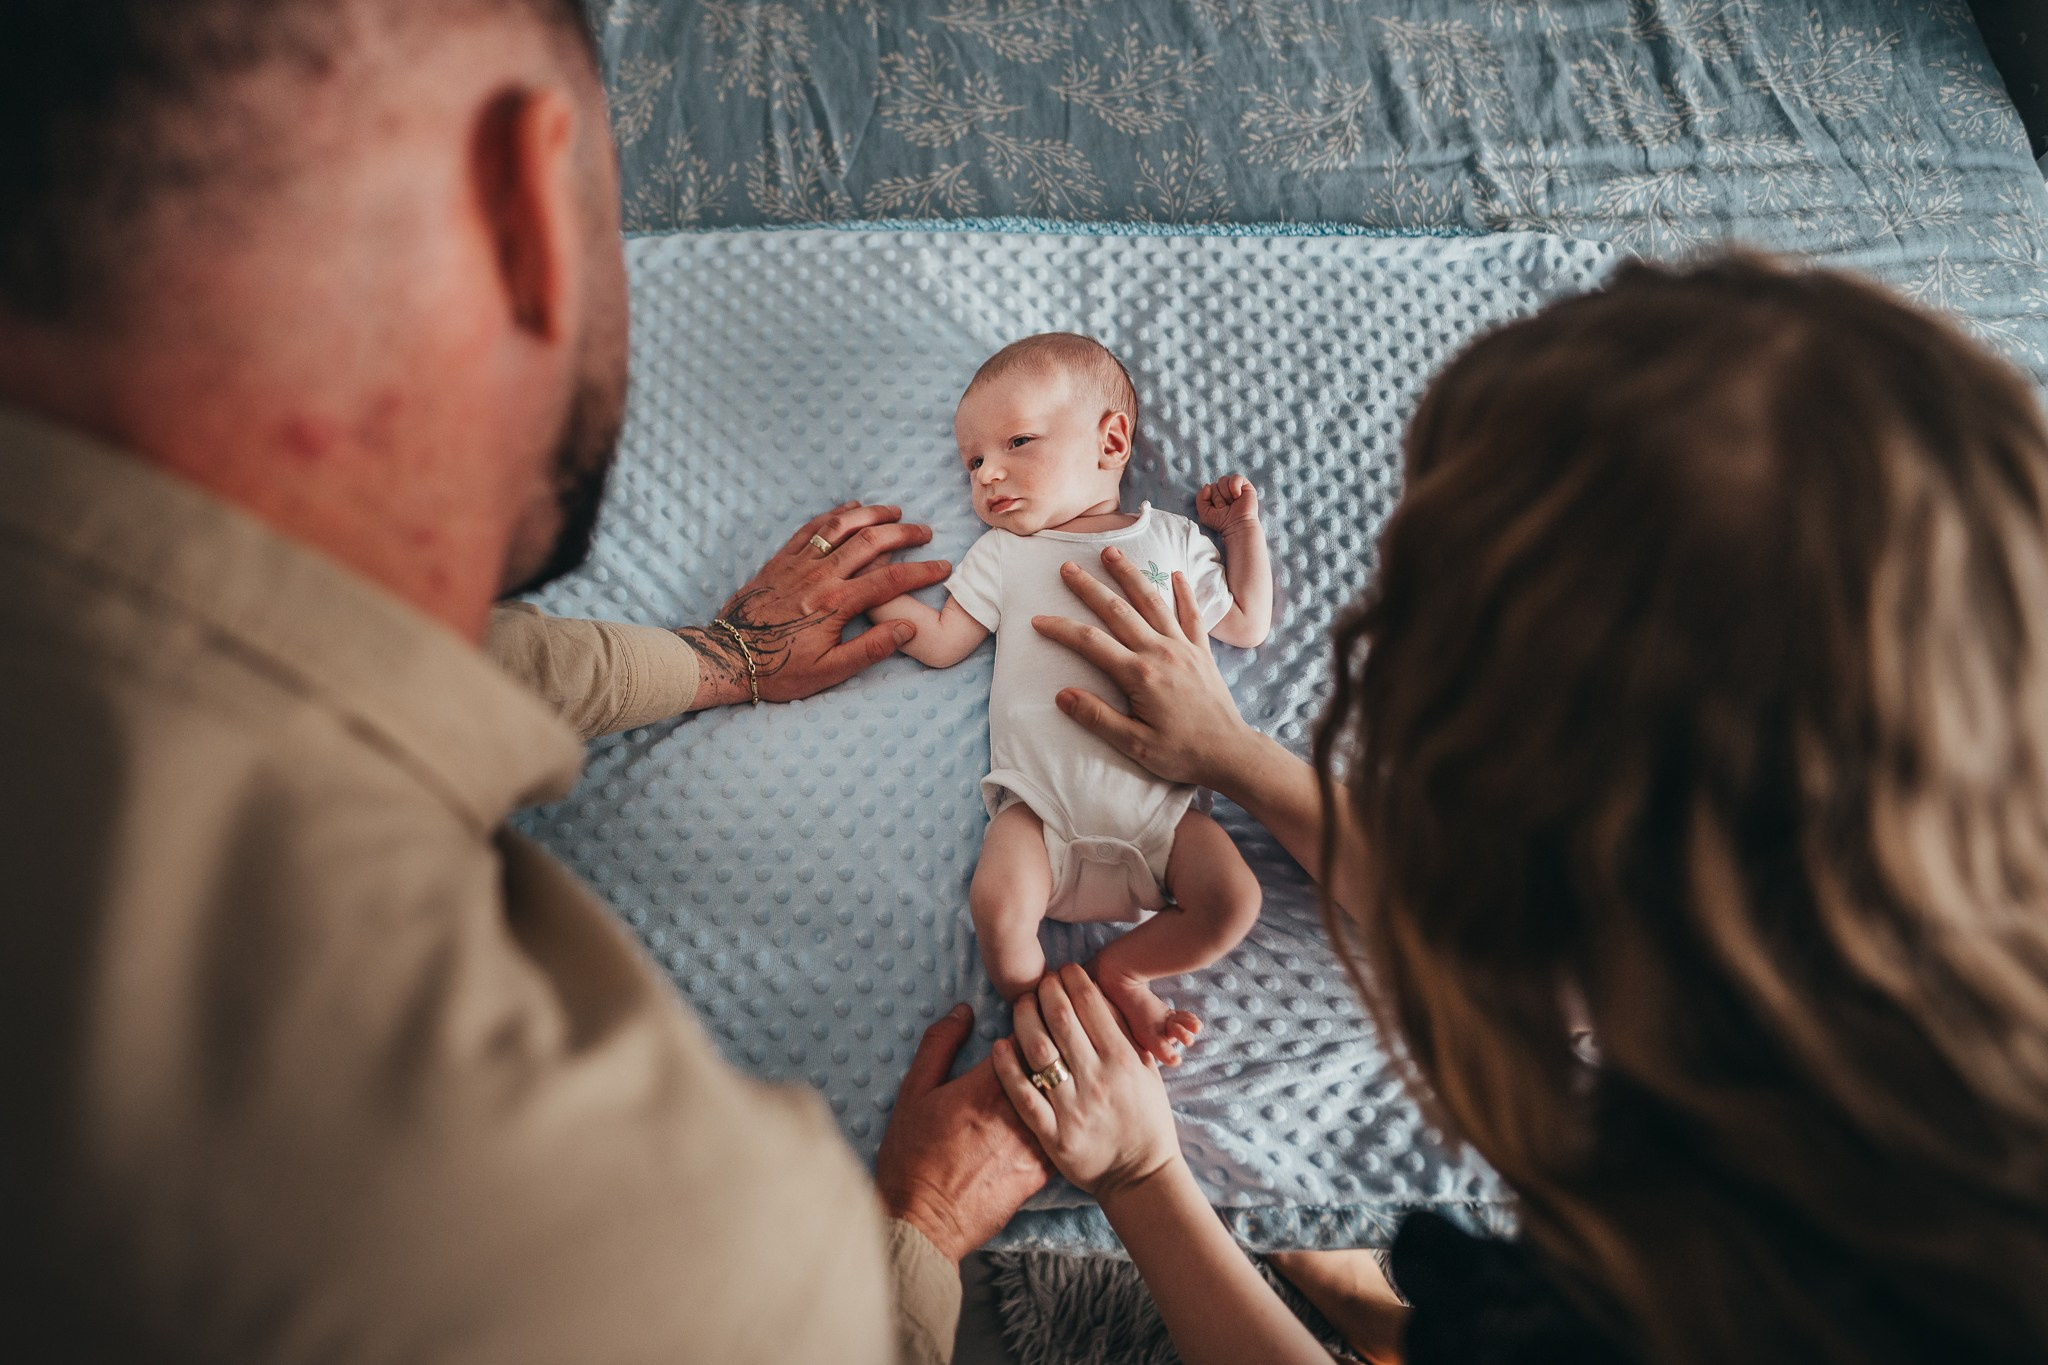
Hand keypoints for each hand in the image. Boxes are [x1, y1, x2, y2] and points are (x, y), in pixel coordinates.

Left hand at [680, 502, 950, 704]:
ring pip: (841, 526)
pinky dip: (834, 514)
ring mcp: (799, 563)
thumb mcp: (830, 671)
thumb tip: (908, 628)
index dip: (921, 571)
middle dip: (903, 532)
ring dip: (871, 514)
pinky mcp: (781, 560)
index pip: (890, 580)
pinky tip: (850, 509)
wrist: (728, 657)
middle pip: (870, 541)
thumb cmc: (781, 670)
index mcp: (836, 604)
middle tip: (925, 532)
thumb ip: (871, 648)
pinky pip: (812, 528)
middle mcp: (820, 576)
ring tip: (894, 512)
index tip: (944, 567)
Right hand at [874, 1004, 1052, 1262]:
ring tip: (1064, 1077)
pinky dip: (1068, 1122)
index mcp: (987, 1085)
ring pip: (1064, 1100)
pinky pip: (1065, 1136)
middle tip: (1053, 1042)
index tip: (1033, 1021)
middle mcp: (1017, 1111)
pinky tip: (1068, 1116)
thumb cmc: (912, 1155)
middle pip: (1053, 1066)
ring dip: (1064, 1086)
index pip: (1028, 1038)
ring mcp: (1033, 1143)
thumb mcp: (914, 1092)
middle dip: (1054, 1051)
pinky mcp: (1041, 1173)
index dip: (1033, 1026)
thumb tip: (963, 1011)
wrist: (922, 1221)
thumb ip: (939, 1045)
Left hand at [991, 965, 1180, 1199]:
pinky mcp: (1053, 1135)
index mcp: (1123, 1060)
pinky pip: (1024, 1095)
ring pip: (1039, 1050)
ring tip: (1021, 1005)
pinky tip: (1000, 1046)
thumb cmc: (1147, 1119)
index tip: (1064, 970)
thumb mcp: (1148, 1071)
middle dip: (1046, 991)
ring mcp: (1073, 1108)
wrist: (1141, 1176)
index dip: (1074, 980)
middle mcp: (1097, 1079)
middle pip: (1062, 1019)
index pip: (1093, 1006)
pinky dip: (1007, 1067)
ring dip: (1024, 1019)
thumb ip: (1127, 1035)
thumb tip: (1103, 997)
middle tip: (1039, 982)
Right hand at [1029, 547, 1257, 788]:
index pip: (1090, 643)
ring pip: (1153, 602)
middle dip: (1090, 587)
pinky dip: (1184, 592)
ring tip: (1111, 552)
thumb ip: (1097, 718)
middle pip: (1118, 611)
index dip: (1061, 629)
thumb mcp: (1134, 745)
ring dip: (1130, 575)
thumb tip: (1062, 695)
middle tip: (1067, 567)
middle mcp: (1160, 652)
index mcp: (1139, 675)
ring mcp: (1183, 648)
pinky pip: (1192, 614)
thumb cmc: (1181, 753)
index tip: (1038, 620)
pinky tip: (1177, 573)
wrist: (1230, 753)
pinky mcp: (1202, 652)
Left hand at [1196, 475, 1259, 534]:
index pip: (1208, 488)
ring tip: (1231, 503)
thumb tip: (1207, 485)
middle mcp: (1225, 490)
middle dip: (1218, 497)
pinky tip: (1237, 496)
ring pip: (1223, 480)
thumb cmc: (1222, 522)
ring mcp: (1235, 487)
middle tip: (1225, 507)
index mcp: (1216, 495)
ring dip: (1225, 494)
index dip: (1211, 498)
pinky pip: (1236, 477)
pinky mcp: (1245, 486)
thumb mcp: (1205, 513)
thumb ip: (1200, 498)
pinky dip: (1234, 486)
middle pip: (1215, 484)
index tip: (1218, 509)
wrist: (1237, 525)